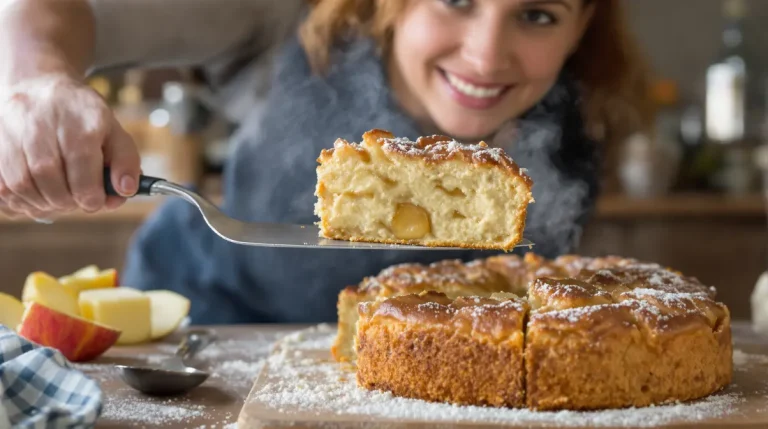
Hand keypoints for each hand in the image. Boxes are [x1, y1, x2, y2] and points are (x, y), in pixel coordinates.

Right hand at [0, 74, 140, 220]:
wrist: (37, 85)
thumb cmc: (80, 115)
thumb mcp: (113, 129)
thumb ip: (125, 161)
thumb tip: (125, 189)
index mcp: (78, 120)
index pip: (81, 166)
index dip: (90, 194)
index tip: (95, 201)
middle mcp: (40, 124)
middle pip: (49, 179)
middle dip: (67, 201)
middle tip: (77, 201)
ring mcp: (10, 132)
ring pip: (21, 185)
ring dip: (43, 204)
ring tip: (58, 201)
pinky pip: (1, 186)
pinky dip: (19, 201)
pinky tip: (36, 197)